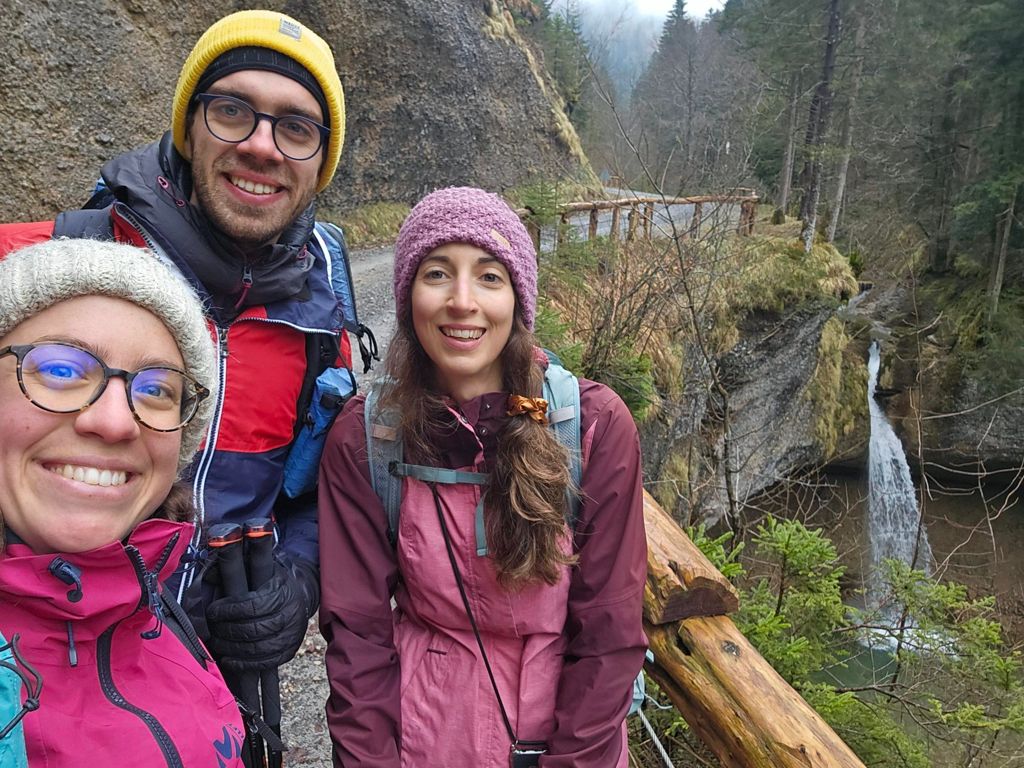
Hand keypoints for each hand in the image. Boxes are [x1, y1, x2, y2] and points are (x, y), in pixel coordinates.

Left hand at [203, 555, 318, 671]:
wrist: (299, 596)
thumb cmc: (273, 583)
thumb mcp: (263, 568)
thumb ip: (244, 565)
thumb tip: (221, 553)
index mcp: (283, 592)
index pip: (254, 605)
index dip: (230, 610)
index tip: (212, 611)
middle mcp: (291, 614)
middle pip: (255, 629)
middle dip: (227, 630)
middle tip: (212, 628)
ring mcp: (292, 635)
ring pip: (259, 648)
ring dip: (232, 648)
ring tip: (217, 642)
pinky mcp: (290, 651)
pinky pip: (265, 663)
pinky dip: (244, 664)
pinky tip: (228, 659)